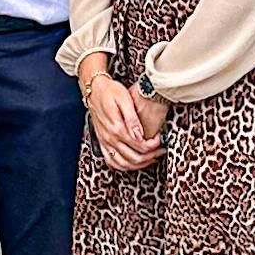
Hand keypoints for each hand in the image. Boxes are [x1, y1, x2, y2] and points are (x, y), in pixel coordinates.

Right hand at [82, 57, 161, 171]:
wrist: (93, 88)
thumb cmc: (110, 91)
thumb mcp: (124, 99)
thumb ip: (132, 119)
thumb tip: (140, 135)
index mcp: (117, 128)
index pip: (140, 146)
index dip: (154, 146)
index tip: (160, 139)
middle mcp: (109, 138)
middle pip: (134, 158)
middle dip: (151, 157)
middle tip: (160, 150)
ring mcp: (105, 141)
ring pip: (123, 164)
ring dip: (139, 164)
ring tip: (150, 158)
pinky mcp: (102, 141)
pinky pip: (111, 161)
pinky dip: (123, 166)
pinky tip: (132, 162)